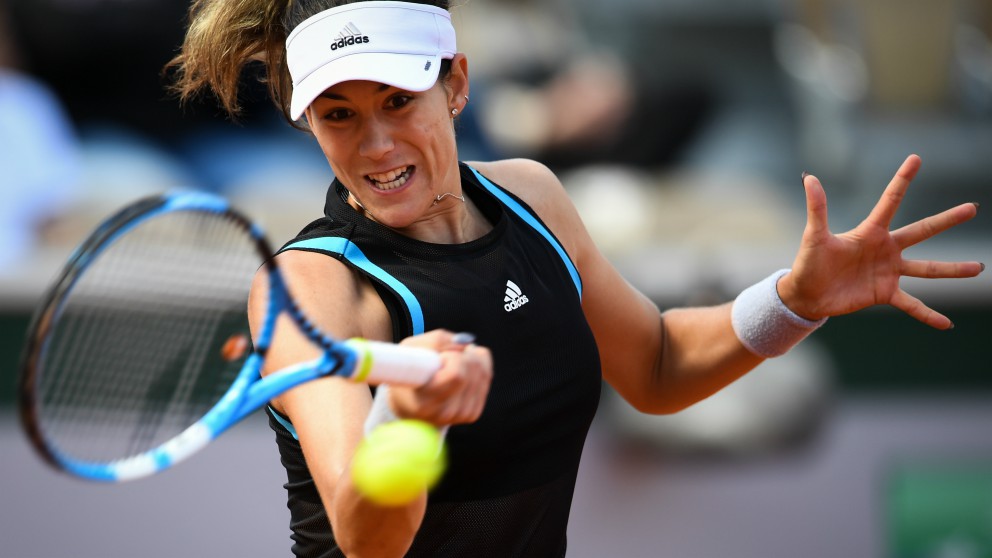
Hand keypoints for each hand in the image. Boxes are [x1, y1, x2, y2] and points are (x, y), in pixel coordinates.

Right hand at [387, 330, 492, 425]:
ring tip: (450, 363)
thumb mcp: (409, 349)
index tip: (439, 357)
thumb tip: (466, 344)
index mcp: (425, 401)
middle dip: (461, 353)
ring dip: (470, 358)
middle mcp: (445, 413)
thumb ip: (437, 341)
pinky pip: (487, 376)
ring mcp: (461, 415)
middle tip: (443, 356)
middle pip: (474, 370)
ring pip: (483, 373)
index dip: (451, 357)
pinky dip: (478, 365)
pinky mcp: (473, 413)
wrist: (406, 401)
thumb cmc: (406, 371)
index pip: (456, 375)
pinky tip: (462, 369)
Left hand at [778, 154, 983, 328]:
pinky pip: (911, 304)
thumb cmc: (809, 262)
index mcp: (870, 232)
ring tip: (978, 268)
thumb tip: (809, 177)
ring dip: (952, 269)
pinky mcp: (885, 294)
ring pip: (927, 269)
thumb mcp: (814, 235)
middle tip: (972, 208)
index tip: (916, 158)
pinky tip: (946, 324)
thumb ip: (817, 208)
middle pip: (922, 231)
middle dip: (947, 220)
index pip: (890, 201)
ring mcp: (889, 272)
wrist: (806, 294)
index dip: (902, 180)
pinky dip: (928, 314)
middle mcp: (886, 249)